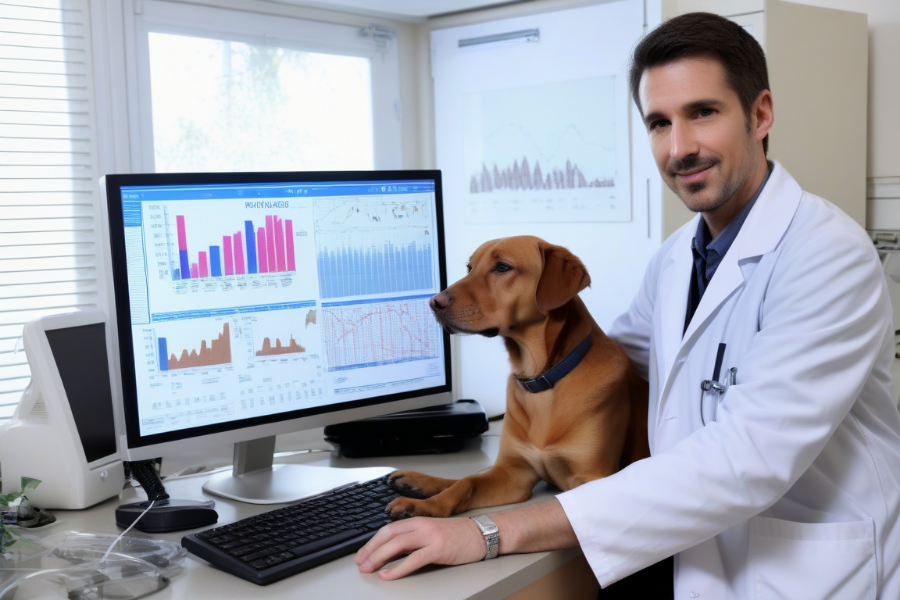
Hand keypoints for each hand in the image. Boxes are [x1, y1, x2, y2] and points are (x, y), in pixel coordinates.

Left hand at [355, 516, 485, 579]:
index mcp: (418, 521)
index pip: (388, 529)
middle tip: (360, 563)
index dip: (372, 542)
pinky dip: (398, 568)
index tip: (363, 554)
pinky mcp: (439, 548)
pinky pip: (414, 559)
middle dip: (371, 549)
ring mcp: (430, 536)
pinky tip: (389, 575)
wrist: (483, 533)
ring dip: (380, 557)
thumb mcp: (432, 533)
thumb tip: (392, 553)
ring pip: (398, 544)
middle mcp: (422, 525)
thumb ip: (414, 540)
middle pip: (389, 535)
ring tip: (370, 569)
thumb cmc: (459, 536)